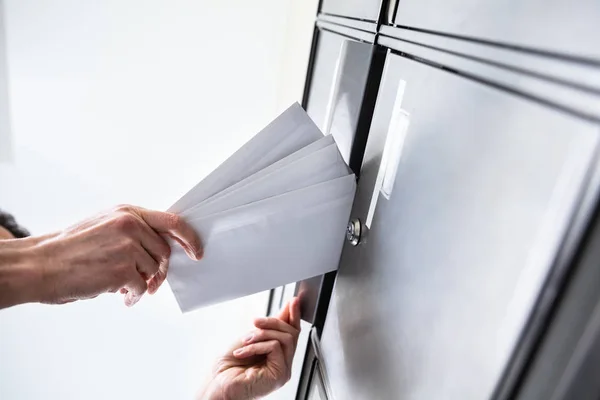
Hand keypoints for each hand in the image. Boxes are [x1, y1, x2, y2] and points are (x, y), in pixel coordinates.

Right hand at [32, 204, 201, 305]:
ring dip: (142, 283)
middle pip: (164, 252)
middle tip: (151, 282)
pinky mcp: (123, 269)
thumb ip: (134, 231)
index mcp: (127, 212)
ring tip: (124, 287)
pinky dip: (134, 296)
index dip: (189, 238)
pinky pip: (141, 287)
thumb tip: (161, 248)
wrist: (42, 264)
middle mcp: (130, 225)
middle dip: (159, 270)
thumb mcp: (105, 226)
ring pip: (153, 270)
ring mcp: (128, 246)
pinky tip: (121, 296)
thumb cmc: (72, 248)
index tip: (196, 252)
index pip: (172, 221)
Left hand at [199, 298, 301, 399]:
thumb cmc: (227, 369)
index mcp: (276, 356)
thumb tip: (285, 310)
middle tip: (256, 321)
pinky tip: (243, 351)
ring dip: (262, 333)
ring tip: (245, 340)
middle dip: (273, 321)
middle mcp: (283, 364)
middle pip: (292, 333)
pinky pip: (275, 347)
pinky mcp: (279, 375)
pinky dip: (257, 345)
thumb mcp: (249, 339)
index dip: (294, 315)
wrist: (215, 386)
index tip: (293, 301)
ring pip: (286, 338)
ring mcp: (283, 371)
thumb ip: (267, 328)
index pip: (292, 333)